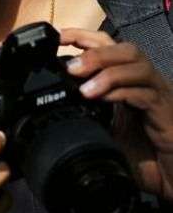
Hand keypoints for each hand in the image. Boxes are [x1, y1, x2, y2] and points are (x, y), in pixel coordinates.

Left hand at [61, 28, 172, 199]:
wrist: (172, 176)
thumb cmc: (139, 151)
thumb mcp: (103, 126)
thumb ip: (84, 111)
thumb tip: (52, 103)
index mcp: (127, 79)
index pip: (107, 45)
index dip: (82, 36)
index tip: (57, 36)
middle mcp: (144, 81)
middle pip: (125, 48)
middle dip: (96, 52)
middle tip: (71, 68)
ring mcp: (158, 94)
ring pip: (137, 65)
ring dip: (107, 71)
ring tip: (84, 88)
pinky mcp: (166, 112)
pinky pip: (146, 94)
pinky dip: (122, 93)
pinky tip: (104, 100)